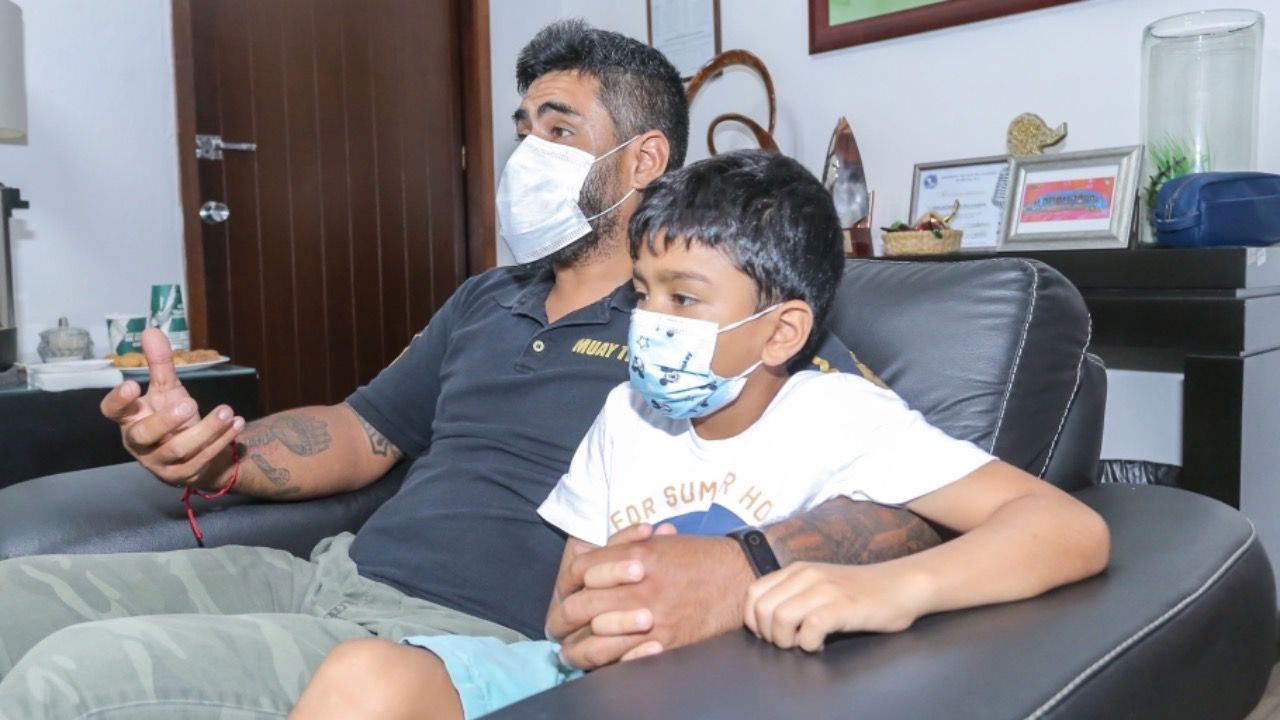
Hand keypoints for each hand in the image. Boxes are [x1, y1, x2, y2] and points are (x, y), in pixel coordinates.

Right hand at [99, 328, 243, 487]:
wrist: (197, 456)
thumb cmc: (173, 418)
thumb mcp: (167, 390)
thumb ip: (159, 364)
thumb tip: (151, 330)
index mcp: (130, 419)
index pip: (112, 412)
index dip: (118, 401)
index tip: (132, 385)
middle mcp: (140, 444)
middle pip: (143, 435)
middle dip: (166, 420)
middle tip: (190, 403)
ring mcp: (160, 462)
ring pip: (179, 449)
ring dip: (207, 429)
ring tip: (227, 411)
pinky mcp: (182, 475)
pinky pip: (202, 459)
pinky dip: (221, 440)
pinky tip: (236, 423)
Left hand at [556, 529, 753, 669]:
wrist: (740, 577)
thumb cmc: (698, 556)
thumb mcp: (657, 542)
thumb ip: (620, 549)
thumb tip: (585, 557)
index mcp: (634, 556)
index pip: (580, 570)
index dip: (567, 582)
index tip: (565, 593)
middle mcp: (639, 587)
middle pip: (579, 606)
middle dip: (562, 618)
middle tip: (556, 627)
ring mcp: (652, 617)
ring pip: (595, 639)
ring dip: (577, 648)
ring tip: (569, 652)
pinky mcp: (666, 643)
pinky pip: (623, 658)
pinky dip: (607, 662)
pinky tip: (600, 662)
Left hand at [743, 561, 928, 651]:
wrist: (900, 585)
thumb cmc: (858, 592)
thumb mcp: (819, 584)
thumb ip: (793, 593)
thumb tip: (764, 620)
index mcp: (796, 569)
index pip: (753, 593)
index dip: (754, 620)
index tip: (771, 633)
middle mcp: (807, 575)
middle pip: (762, 609)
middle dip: (769, 635)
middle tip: (790, 641)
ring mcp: (825, 589)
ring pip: (780, 618)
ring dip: (787, 641)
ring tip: (804, 642)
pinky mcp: (843, 606)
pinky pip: (809, 629)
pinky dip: (809, 644)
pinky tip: (821, 644)